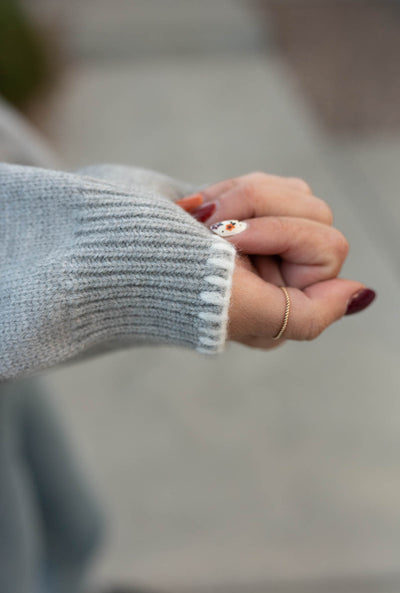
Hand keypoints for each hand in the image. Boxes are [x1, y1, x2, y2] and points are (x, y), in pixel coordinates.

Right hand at [177, 172, 375, 348]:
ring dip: (245, 196)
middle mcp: (279, 276)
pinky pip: (270, 183)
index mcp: (282, 307)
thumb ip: (310, 316)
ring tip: (201, 218)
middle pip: (316, 215)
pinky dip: (234, 188)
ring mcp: (262, 243)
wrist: (113, 250)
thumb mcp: (249, 313)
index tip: (231, 241)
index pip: (327, 250)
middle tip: (210, 228)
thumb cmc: (174, 283)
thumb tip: (362, 294)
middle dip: (258, 211)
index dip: (282, 235)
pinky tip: (200, 209)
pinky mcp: (244, 215)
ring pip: (297, 193)